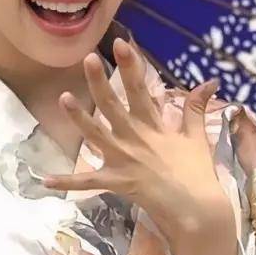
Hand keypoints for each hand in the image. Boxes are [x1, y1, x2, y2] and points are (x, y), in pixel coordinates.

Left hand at [39, 38, 228, 245]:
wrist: (197, 210)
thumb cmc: (197, 173)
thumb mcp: (196, 137)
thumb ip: (195, 108)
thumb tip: (211, 81)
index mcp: (154, 126)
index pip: (141, 89)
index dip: (131, 65)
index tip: (121, 43)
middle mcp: (136, 138)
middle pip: (113, 106)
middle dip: (100, 82)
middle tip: (87, 58)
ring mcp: (124, 160)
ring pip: (96, 135)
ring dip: (79, 118)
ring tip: (62, 98)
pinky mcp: (117, 182)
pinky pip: (88, 183)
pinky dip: (67, 183)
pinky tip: (44, 181)